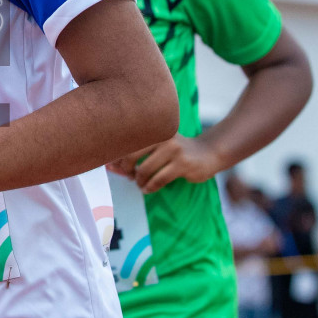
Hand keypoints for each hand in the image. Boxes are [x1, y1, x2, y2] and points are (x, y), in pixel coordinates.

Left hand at [109, 134, 224, 193]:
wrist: (207, 153)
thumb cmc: (176, 152)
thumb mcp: (158, 146)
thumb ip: (136, 154)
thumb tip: (110, 166)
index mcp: (154, 129)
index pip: (127, 141)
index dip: (116, 156)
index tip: (113, 166)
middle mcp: (163, 136)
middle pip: (132, 154)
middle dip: (126, 169)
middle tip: (128, 176)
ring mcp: (174, 150)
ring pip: (145, 169)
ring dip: (139, 180)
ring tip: (140, 183)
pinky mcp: (182, 164)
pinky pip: (158, 180)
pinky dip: (149, 187)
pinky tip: (147, 189)